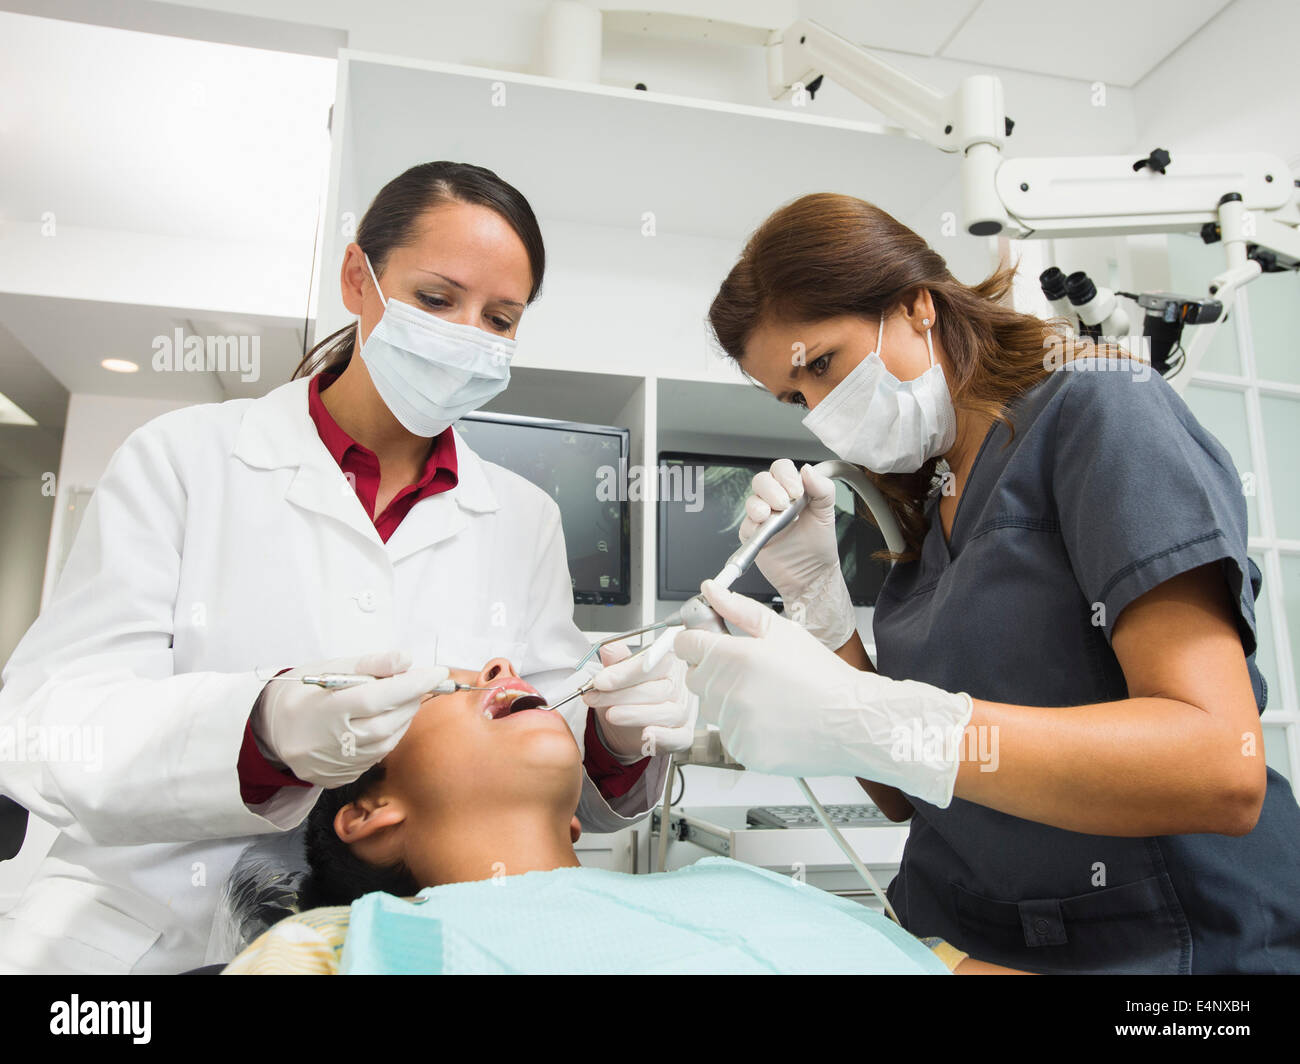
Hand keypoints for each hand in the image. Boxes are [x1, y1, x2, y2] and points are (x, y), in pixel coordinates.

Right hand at [252, 650, 448, 787]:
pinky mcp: (341, 777)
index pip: (377, 697)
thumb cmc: (301, 696)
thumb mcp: (329, 670)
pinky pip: (377, 756)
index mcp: (325, 710)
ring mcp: (337, 764)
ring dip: (404, 717)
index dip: (411, 685)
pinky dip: (390, 735)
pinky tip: (387, 720)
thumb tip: (405, 660)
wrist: (272, 732)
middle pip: (387, 721)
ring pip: (387, 741)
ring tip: (402, 698)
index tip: (437, 672)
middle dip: (411, 699)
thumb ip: (369, 665)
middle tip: (420, 682)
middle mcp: (331, 742)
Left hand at [583, 632, 695, 762]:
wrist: (630, 726)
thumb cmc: (630, 694)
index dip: (626, 672)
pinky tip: (646, 734)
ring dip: (636, 715)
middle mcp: (679, 687)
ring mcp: (683, 712)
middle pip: (659, 690)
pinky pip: (679, 737)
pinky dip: (663, 737)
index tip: (600, 681)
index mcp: (667, 665)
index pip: (653, 664)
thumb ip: (617, 660)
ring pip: (667, 713)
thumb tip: (610, 648)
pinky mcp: (684, 734)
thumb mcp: (620, 674)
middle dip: (622, 695)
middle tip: (595, 697)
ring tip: (611, 715)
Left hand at [673, 581, 973, 807]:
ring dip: (730, 702)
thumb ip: (738, 609)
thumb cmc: (823, 677)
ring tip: (769, 697)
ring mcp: (734, 726)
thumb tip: (712, 590)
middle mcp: (728, 693)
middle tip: (750, 671)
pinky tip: (773, 721)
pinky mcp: (744, 751)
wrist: (853, 721)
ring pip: (713, 709)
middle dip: (715, 671)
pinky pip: (729, 735)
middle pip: (696, 678)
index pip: (686, 645)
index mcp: (734, 657)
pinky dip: (744, 729)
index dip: (698, 641)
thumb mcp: (782, 631)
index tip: (710, 643)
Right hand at [741, 459, 856, 649]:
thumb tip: (808, 470)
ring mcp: (763, 518)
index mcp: (793, 491)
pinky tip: (765, 530)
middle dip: (771, 489)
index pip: (781, 469)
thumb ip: (822, 488)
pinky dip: (754, 526)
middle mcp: (775, 501)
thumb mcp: (827, 512)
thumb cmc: (819, 545)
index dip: (786, 475)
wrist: (812, 575)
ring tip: (772, 516)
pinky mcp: (752, 536)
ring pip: (751, 500)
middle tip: (785, 503)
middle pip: (761, 480)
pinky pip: (746, 525)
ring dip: (760, 505)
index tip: (796, 490)